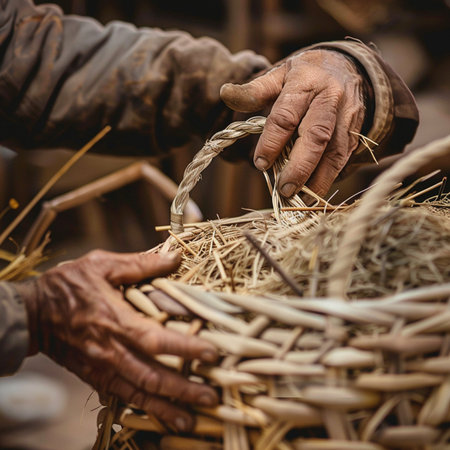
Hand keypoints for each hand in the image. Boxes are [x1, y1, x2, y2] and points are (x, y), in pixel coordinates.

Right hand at [16, 250, 218, 431]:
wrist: (31, 312)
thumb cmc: (68, 284)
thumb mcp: (102, 264)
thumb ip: (140, 264)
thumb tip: (175, 257)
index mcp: (115, 321)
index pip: (156, 340)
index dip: (185, 348)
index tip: (212, 353)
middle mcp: (110, 350)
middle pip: (151, 377)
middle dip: (183, 390)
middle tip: (212, 396)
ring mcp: (101, 368)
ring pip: (137, 394)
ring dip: (166, 409)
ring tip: (192, 421)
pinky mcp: (94, 376)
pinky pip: (122, 397)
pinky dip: (143, 409)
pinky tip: (162, 416)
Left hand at [220, 49, 364, 197]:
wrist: (347, 67)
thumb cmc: (304, 76)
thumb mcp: (279, 75)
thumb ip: (254, 90)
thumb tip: (225, 93)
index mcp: (306, 82)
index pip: (286, 116)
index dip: (272, 142)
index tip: (260, 164)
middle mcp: (330, 99)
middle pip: (316, 136)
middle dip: (299, 167)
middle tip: (283, 190)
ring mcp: (348, 117)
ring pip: (335, 152)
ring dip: (317, 180)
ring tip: (299, 200)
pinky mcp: (356, 132)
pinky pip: (344, 159)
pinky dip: (328, 179)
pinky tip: (313, 194)